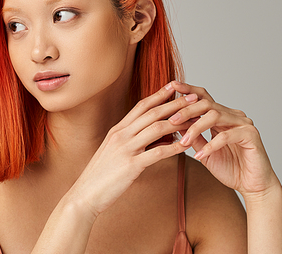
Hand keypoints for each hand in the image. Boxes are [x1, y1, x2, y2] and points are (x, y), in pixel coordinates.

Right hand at [69, 82, 195, 217]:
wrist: (85, 194)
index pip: (141, 106)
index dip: (159, 95)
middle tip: (192, 97)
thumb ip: (133, 141)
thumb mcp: (115, 151)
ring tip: (195, 119)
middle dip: (174, 104)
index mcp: (117, 130)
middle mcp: (121, 135)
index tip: (174, 86)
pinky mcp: (131, 166)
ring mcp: (126, 149)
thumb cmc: (102, 175)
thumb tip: (156, 136)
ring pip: (157, 128)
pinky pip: (157, 153)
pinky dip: (174, 148)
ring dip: (179, 122)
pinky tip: (187, 146)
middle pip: (152, 113)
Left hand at [168, 82, 280, 198]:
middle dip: (187, 110)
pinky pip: (226, 135)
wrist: (253, 185)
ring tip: (184, 141)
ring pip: (215, 115)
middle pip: (207, 103)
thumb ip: (193, 136)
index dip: (188, 90)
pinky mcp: (251, 135)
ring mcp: (243, 124)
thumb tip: (174, 124)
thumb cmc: (231, 168)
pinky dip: (211, 145)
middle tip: (172, 120)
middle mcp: (233, 116)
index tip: (172, 85)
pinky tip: (200, 155)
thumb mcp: (204, 151)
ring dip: (196, 127)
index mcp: (222, 116)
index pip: (204, 97)